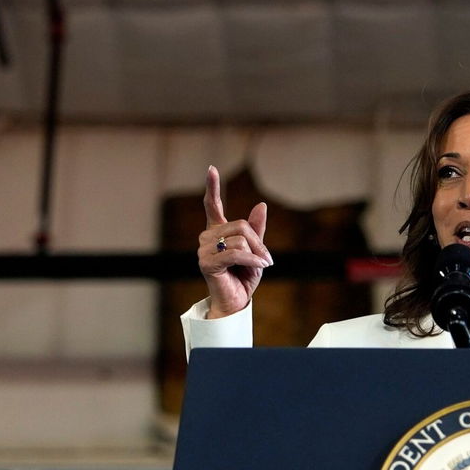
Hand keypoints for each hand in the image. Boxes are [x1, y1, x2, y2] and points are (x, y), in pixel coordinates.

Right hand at [197, 166, 271, 318]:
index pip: (212, 206)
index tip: (211, 168)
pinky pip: (236, 252)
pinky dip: (252, 259)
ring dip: (257, 253)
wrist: (237, 301)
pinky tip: (260, 266)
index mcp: (217, 232)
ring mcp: (204, 250)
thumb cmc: (244, 276)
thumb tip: (261, 205)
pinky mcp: (207, 263)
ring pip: (240, 239)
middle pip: (240, 225)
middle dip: (258, 241)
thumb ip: (256, 230)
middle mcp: (207, 238)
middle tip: (266, 258)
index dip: (212, 187)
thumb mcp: (255, 250)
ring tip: (261, 264)